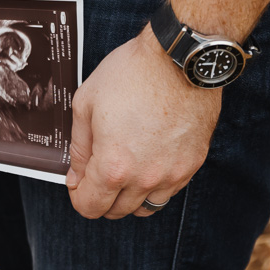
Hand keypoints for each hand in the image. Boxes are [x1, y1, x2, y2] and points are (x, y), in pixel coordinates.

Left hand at [65, 26, 220, 219]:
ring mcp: (172, 174)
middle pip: (116, 211)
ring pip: (145, 207)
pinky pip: (170, 190)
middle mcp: (145, 178)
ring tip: (126, 167)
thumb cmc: (132, 74)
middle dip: (102, 196)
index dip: (78, 195)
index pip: (90, 206)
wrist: (178, 58)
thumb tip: (76, 175)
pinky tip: (149, 159)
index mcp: (113, 166)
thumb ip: (79, 147)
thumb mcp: (86, 103)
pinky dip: (156, 184)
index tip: (79, 182)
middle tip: (99, 169)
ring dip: (130, 195)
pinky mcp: (193, 164)